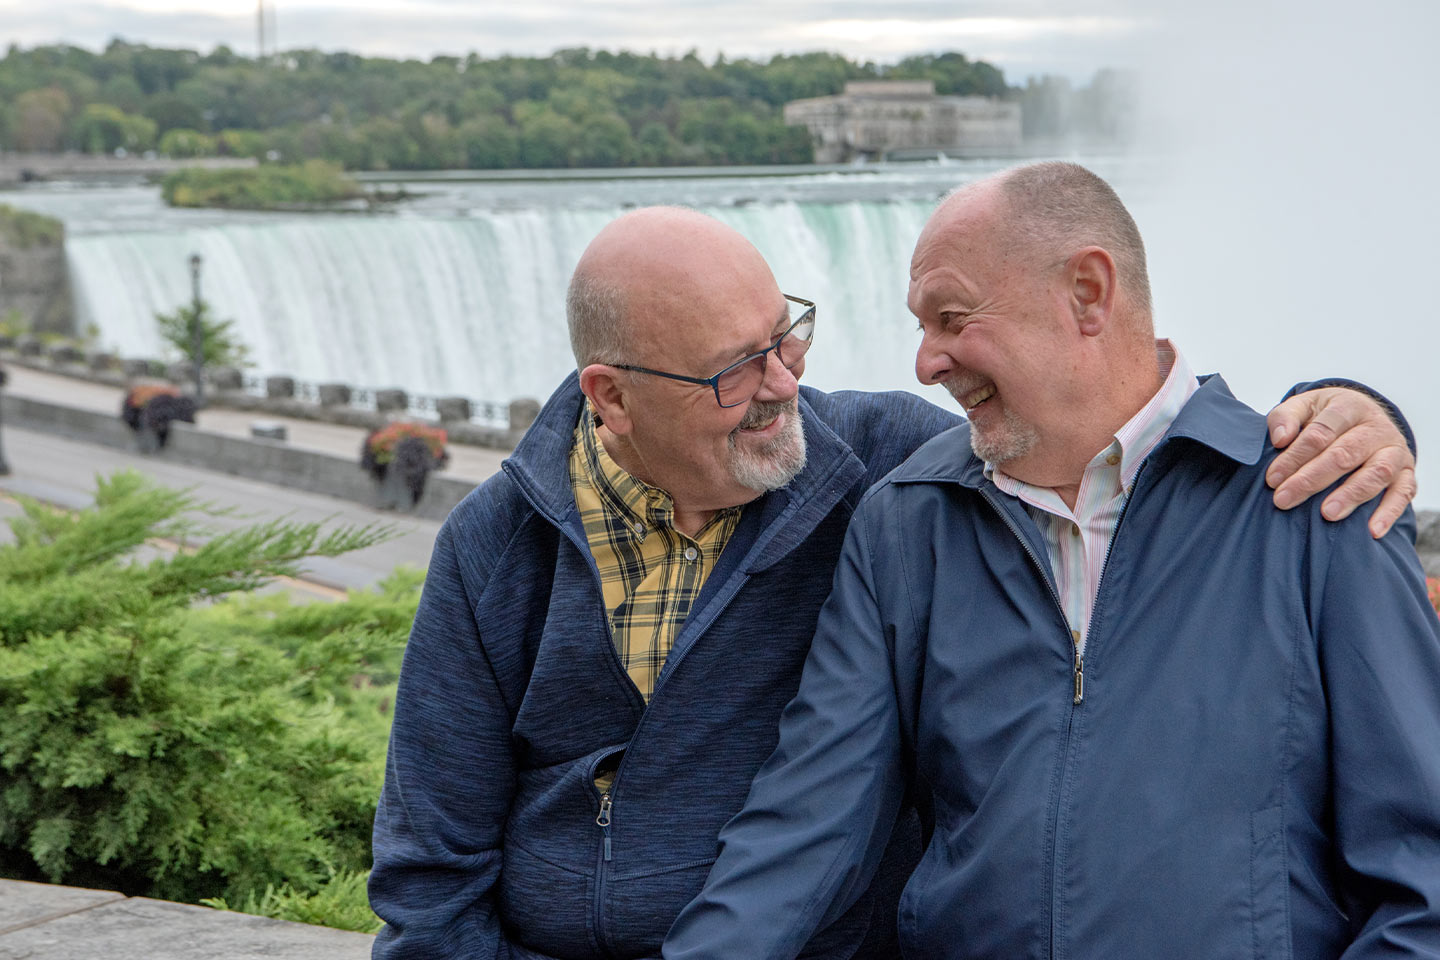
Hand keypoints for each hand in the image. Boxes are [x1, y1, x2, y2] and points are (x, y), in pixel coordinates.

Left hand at [1266, 387, 1415, 537]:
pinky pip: (1403, 493)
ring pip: (1376, 473)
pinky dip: (1389, 512)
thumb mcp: (1304, 406)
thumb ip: (1286, 417)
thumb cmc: (1325, 416)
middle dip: (1312, 479)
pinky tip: (1372, 531)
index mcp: (1349, 407)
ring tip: (1326, 514)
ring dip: (1351, 495)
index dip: (1295, 456)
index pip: (1321, 432)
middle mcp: (1376, 427)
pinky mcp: (1406, 473)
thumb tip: (1280, 438)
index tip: (1272, 478)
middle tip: (1284, 500)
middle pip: (1345, 454)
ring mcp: (1395, 451)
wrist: (1363, 415)